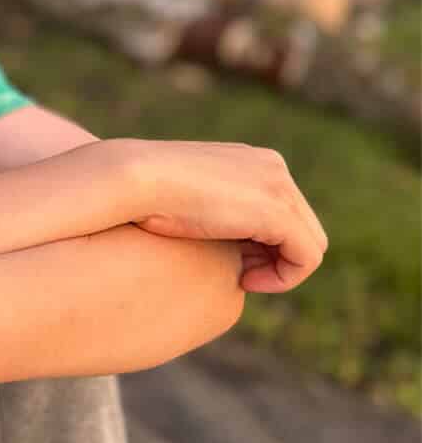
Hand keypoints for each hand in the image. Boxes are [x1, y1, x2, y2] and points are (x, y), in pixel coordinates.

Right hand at [126, 139, 326, 292]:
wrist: (133, 179)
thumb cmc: (141, 194)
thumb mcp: (181, 200)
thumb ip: (207, 212)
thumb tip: (214, 236)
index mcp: (251, 160)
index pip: (280, 210)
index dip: (262, 245)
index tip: (231, 264)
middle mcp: (272, 166)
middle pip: (302, 225)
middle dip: (275, 257)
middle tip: (240, 277)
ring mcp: (278, 186)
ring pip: (309, 243)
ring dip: (280, 269)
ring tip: (243, 280)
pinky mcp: (278, 212)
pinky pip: (306, 257)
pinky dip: (284, 278)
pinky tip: (247, 282)